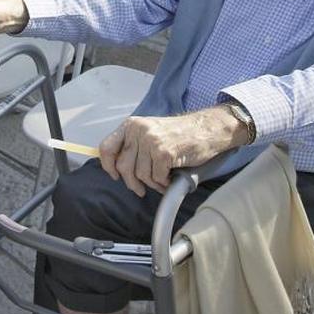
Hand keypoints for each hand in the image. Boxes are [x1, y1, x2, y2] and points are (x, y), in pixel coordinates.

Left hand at [97, 108, 245, 197]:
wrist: (207, 129)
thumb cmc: (180, 134)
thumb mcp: (150, 131)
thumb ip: (133, 145)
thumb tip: (117, 167)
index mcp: (131, 125)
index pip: (106, 147)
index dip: (108, 165)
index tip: (115, 175)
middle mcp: (138, 131)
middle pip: (123, 166)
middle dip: (132, 182)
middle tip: (141, 189)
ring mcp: (151, 141)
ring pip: (141, 175)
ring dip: (152, 183)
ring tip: (162, 180)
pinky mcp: (164, 153)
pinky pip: (157, 178)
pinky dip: (164, 183)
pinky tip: (170, 178)